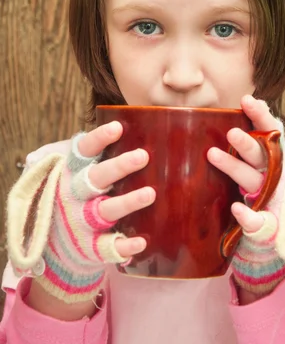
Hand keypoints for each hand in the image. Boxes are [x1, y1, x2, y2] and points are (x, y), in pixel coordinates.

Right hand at [7, 122, 156, 303]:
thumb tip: (122, 123)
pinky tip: (142, 242)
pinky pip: (106, 247)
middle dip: (119, 167)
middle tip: (143, 156)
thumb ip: (87, 151)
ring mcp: (79, 221)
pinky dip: (123, 246)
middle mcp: (73, 194)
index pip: (84, 150)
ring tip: (150, 194)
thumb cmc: (68, 193)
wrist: (47, 242)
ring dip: (127, 202)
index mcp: (70, 170)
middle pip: (95, 178)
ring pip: (104, 210)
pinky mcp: (87, 247)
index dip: (99, 138)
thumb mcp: (67, 169)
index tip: (118, 128)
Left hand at [207, 94, 279, 233]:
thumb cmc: (276, 184)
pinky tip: (236, 210)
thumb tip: (253, 102)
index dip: (260, 115)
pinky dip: (249, 217)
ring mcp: (270, 195)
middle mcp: (274, 172)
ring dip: (233, 167)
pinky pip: (259, 222)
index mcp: (277, 155)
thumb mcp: (272, 159)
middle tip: (231, 132)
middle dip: (245, 143)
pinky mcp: (268, 223)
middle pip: (258, 154)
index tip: (247, 99)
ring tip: (211, 154)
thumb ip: (262, 131)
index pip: (270, 130)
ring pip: (251, 179)